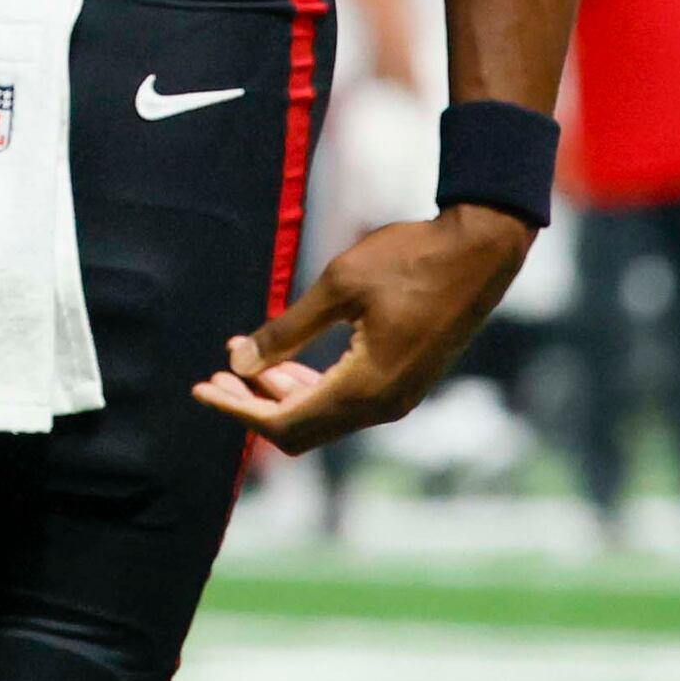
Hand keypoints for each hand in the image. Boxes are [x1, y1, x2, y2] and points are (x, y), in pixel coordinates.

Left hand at [192, 203, 530, 454]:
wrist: (478, 252)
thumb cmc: (408, 260)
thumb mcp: (338, 286)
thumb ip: (286, 330)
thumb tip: (238, 360)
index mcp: (366, 388)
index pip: (285, 422)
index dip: (237, 409)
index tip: (200, 388)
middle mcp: (383, 405)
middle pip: (302, 427)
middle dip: (253, 403)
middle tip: (216, 370)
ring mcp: (397, 398)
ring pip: (324, 415)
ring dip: (280, 392)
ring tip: (242, 358)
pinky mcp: (404, 382)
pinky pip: (346, 400)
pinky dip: (309, 384)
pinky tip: (284, 358)